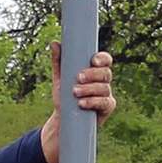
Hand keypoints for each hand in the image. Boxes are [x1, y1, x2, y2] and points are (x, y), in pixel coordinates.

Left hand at [43, 46, 116, 162]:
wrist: (64, 119)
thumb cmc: (64, 96)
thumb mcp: (59, 78)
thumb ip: (58, 61)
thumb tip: (54, 43)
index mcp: (95, 71)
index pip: (105, 60)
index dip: (102, 59)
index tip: (93, 61)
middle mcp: (103, 81)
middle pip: (106, 73)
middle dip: (93, 75)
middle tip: (78, 78)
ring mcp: (106, 94)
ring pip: (104, 88)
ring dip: (90, 89)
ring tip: (75, 92)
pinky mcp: (107, 108)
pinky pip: (105, 102)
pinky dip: (93, 102)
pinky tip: (82, 103)